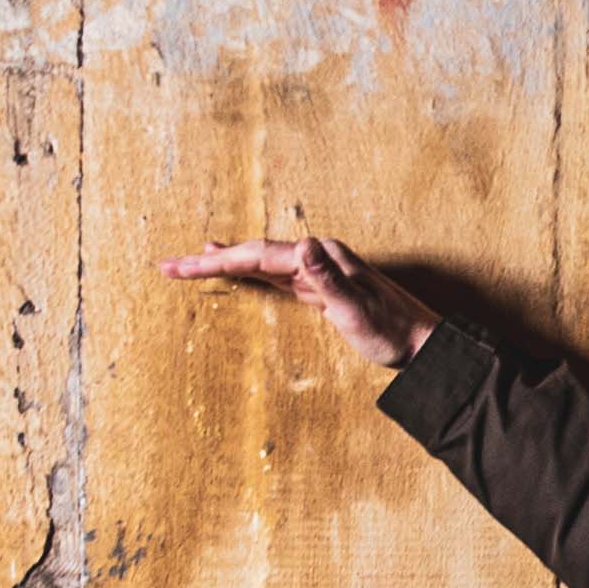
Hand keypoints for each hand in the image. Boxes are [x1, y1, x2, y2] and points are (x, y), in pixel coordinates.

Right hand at [162, 233, 437, 369]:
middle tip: (168, 267)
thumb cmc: (391, 331)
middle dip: (209, 261)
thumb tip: (306, 244)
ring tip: (190, 262)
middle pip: (253, 254)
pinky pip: (274, 275)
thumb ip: (329, 278)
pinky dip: (249, 271)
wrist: (421, 342)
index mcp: (320, 257)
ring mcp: (316, 271)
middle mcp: (316, 257)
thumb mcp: (356, 309)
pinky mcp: (318, 288)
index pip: (258, 254)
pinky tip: (236, 267)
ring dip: (225, 263)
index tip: (183, 265)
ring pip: (261, 262)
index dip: (218, 260)